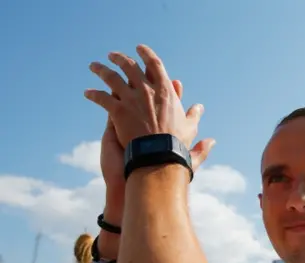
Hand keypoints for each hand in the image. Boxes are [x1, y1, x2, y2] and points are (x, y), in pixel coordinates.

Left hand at [85, 44, 213, 154]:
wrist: (160, 156)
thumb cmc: (177, 144)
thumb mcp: (190, 128)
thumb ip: (194, 115)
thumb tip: (200, 107)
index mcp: (165, 91)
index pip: (155, 65)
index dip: (146, 54)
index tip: (140, 48)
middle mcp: (147, 90)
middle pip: (130, 66)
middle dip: (120, 58)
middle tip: (113, 55)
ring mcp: (131, 99)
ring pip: (111, 77)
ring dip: (101, 70)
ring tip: (94, 66)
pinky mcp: (118, 111)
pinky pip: (101, 98)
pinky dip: (93, 94)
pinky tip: (87, 93)